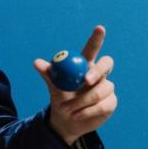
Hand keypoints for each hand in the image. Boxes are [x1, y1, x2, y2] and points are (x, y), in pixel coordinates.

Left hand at [33, 25, 116, 145]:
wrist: (66, 120)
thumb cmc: (61, 98)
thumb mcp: (54, 85)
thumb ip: (48, 73)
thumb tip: (36, 62)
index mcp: (86, 64)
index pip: (93, 48)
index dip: (97, 38)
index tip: (99, 28)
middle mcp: (99, 74)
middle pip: (106, 64)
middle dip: (97, 71)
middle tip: (86, 80)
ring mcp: (107, 87)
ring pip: (101, 90)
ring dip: (83, 100)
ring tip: (67, 109)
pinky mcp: (111, 102)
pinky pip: (103, 105)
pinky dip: (88, 111)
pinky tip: (76, 115)